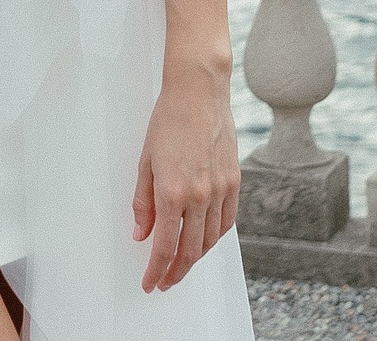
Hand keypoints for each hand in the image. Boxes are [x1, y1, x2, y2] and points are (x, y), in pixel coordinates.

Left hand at [131, 68, 239, 293]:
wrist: (199, 92)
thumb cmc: (167, 121)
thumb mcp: (145, 162)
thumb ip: (143, 202)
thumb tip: (141, 234)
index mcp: (172, 191)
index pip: (164, 246)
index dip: (156, 270)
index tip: (149, 283)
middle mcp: (199, 195)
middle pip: (190, 251)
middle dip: (175, 272)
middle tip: (164, 282)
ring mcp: (220, 189)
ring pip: (210, 240)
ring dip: (196, 259)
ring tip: (182, 265)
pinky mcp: (234, 181)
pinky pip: (226, 221)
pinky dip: (215, 238)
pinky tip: (204, 241)